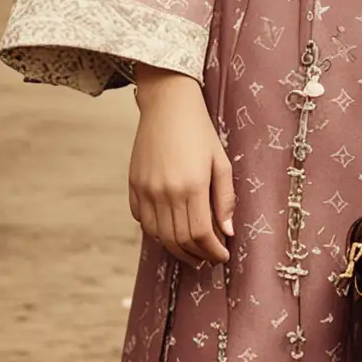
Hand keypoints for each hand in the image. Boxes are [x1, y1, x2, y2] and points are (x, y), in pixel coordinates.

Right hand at [129, 69, 234, 267]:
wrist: (168, 104)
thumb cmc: (199, 130)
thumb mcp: (220, 161)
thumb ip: (225, 198)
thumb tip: (228, 232)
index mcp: (192, 186)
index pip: (201, 234)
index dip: (213, 251)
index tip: (222, 256)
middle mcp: (166, 192)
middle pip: (179, 240)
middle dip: (196, 254)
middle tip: (208, 257)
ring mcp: (146, 189)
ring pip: (159, 235)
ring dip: (176, 248)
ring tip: (191, 250)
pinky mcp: (133, 185)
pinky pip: (142, 220)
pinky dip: (156, 232)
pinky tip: (169, 230)